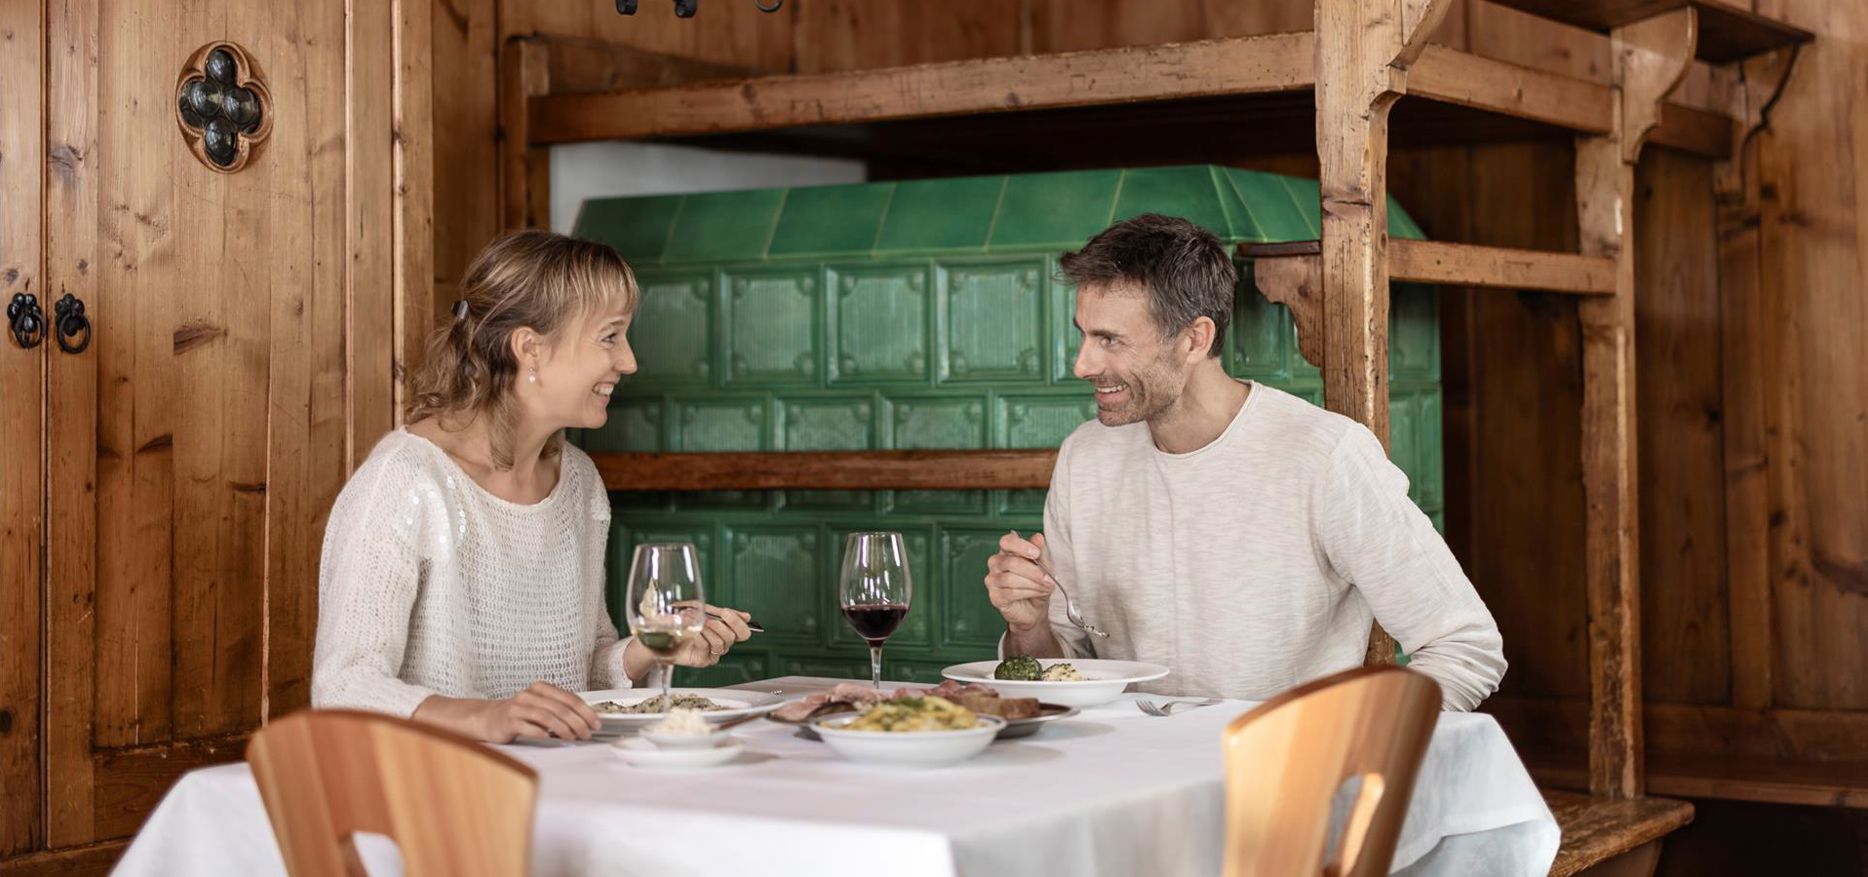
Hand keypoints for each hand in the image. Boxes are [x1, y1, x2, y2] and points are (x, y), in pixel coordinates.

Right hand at [468, 681, 600, 742]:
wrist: (488, 719)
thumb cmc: (519, 714)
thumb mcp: (541, 706)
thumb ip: (560, 710)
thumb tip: (586, 721)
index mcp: (541, 688)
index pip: (569, 698)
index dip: (585, 711)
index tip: (595, 723)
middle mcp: (530, 695)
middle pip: (560, 708)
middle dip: (578, 722)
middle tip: (586, 734)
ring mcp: (518, 707)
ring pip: (546, 717)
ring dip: (564, 729)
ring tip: (573, 738)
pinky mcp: (508, 721)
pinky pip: (528, 727)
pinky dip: (541, 733)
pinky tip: (550, 739)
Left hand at [670, 604, 752, 668]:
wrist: (660, 635)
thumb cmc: (679, 621)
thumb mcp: (701, 610)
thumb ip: (721, 613)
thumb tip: (747, 616)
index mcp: (725, 631)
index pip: (743, 631)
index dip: (738, 622)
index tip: (726, 613)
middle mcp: (722, 643)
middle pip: (734, 637)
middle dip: (721, 625)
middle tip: (709, 618)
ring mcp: (713, 653)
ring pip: (722, 642)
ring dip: (709, 630)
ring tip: (697, 623)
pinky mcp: (703, 660)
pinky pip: (707, 647)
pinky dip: (700, 637)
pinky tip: (692, 632)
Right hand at [985, 531, 1055, 632]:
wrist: (1035, 609)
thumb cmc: (1037, 584)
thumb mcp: (1044, 567)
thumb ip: (1041, 552)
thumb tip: (1038, 538)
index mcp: (1007, 551)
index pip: (1007, 541)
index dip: (1021, 546)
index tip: (1036, 553)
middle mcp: (996, 563)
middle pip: (1011, 562)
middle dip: (1033, 571)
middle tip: (1048, 578)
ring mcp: (993, 580)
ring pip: (1010, 579)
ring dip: (1032, 584)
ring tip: (1044, 587)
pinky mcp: (995, 596)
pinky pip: (1010, 592)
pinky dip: (1027, 593)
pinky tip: (1035, 593)